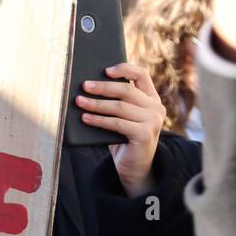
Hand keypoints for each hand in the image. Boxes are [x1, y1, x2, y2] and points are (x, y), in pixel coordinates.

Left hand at [75, 63, 166, 196]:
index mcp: (152, 98)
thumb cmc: (124, 138)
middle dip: (103, 87)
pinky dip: (99, 120)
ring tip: (79, 101)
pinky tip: (85, 118)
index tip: (105, 70)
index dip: (124, 69)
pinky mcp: (145, 134)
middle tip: (84, 86)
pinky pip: (117, 123)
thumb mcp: (123, 117)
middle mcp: (156, 107)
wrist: (135, 167)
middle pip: (127, 90)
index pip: (141, 75)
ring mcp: (153, 121)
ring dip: (96, 104)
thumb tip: (89, 88)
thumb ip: (115, 102)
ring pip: (120, 107)